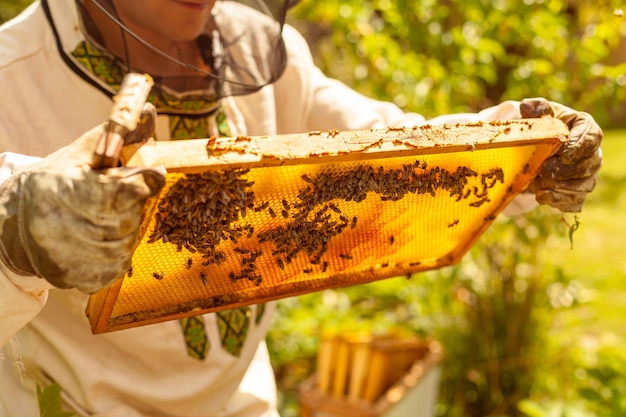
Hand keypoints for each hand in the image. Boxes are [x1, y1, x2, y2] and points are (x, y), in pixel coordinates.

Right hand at [0, 123, 164, 293]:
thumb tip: (151, 111)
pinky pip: (121, 263)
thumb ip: (121, 135)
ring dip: (123, 227)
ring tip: (97, 218)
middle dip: (131, 204)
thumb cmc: (52, 182)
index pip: (135, 188)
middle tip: (109, 199)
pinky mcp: (88, 280)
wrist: (11, 227)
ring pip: (131, 239)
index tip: (147, 175)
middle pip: (136, 214)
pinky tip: (94, 239)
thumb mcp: (81, 154)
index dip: (144, 180)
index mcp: (80, 192)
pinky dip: (114, 250)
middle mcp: (80, 229)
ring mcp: (84, 258)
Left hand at [520, 98, 602, 211]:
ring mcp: (585, 174)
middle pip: (587, 164)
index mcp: (584, 128)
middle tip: (542, 170)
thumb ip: (535, 108)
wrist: (533, 148)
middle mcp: (591, 153)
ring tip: (537, 184)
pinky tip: (542, 197)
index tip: (565, 154)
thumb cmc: (540, 127)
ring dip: (560, 187)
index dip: (580, 146)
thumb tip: (528, 107)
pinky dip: (558, 201)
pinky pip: (574, 200)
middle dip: (564, 170)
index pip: (591, 136)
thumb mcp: (536, 114)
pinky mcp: (575, 192)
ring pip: (582, 185)